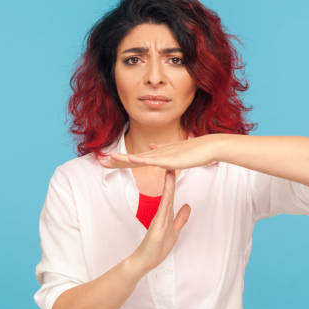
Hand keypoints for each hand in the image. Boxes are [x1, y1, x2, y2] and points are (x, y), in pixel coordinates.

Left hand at [98, 134, 218, 169]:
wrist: (207, 147)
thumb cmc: (194, 151)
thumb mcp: (174, 152)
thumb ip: (162, 150)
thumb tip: (151, 146)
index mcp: (156, 155)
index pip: (135, 159)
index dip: (121, 160)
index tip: (108, 162)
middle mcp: (156, 153)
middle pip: (132, 158)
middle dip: (116, 160)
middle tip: (101, 162)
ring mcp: (162, 155)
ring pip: (138, 158)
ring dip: (123, 159)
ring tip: (109, 159)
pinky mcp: (170, 159)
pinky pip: (153, 160)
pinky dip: (141, 160)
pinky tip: (130, 160)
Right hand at [129, 169, 190, 274]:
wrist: (144, 261)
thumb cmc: (156, 249)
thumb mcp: (174, 231)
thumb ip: (180, 219)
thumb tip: (188, 206)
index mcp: (165, 215)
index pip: (171, 196)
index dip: (173, 183)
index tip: (175, 170)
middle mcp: (161, 215)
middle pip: (168, 194)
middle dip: (170, 179)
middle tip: (172, 163)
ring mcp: (158, 221)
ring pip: (165, 201)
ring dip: (168, 187)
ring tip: (170, 173)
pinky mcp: (157, 229)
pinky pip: (162, 213)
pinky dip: (165, 203)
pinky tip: (168, 195)